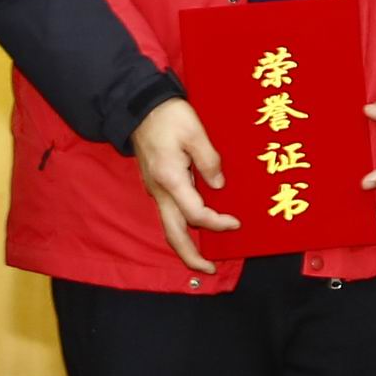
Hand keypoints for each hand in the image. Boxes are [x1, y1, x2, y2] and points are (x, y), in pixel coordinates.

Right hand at [131, 98, 232, 277]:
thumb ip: (209, 161)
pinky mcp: (157, 185)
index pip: (195, 214)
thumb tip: (218, 186)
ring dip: (185, 245)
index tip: (236, 223)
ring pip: (169, 226)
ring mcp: (156, 190)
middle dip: (190, 257)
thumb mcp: (194, 132)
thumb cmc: (168, 116)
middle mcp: (160, 191)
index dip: (217, 223)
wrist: (138, 107)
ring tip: (204, 257)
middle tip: (210, 269)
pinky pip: (169, 214)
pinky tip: (197, 225)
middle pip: (173, 234)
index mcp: (170, 179)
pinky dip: (182, 227)